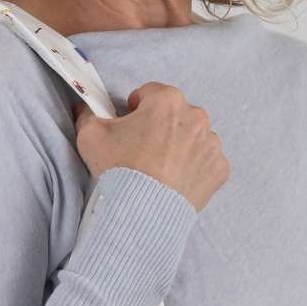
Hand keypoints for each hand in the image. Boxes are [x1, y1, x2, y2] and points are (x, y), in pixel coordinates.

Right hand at [72, 83, 229, 213]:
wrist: (144, 212)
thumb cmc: (119, 170)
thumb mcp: (91, 136)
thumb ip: (88, 114)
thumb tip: (86, 108)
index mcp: (167, 101)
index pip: (149, 93)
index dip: (135, 109)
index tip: (128, 126)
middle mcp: (196, 116)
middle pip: (175, 115)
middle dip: (160, 127)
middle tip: (143, 151)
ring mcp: (211, 144)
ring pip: (193, 138)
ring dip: (179, 146)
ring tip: (160, 169)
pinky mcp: (219, 168)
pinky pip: (206, 162)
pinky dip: (194, 169)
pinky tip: (176, 181)